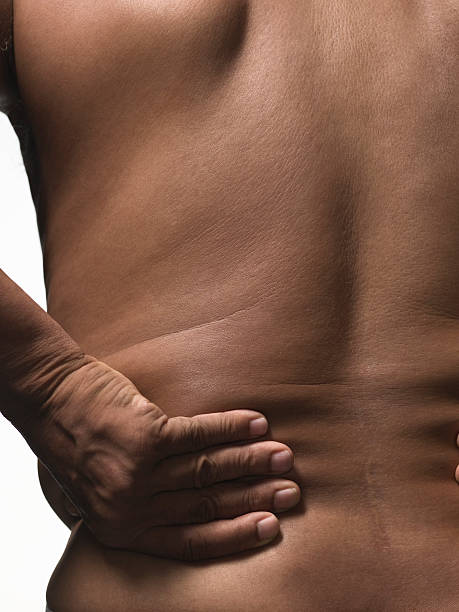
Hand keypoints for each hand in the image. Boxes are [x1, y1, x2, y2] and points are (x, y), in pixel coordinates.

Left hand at [30, 357, 299, 560]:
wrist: (51, 399)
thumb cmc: (80, 444)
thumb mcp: (102, 492)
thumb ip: (143, 507)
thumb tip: (197, 507)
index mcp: (122, 529)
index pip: (191, 542)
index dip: (236, 535)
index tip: (269, 526)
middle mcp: (130, 507)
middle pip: (207, 506)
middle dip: (255, 498)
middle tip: (290, 491)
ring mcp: (137, 473)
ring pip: (208, 470)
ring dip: (252, 461)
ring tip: (283, 457)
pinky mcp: (144, 437)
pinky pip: (200, 434)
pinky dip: (232, 429)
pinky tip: (257, 425)